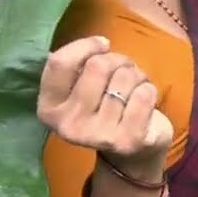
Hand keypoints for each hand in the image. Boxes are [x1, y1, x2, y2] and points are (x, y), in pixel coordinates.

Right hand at [37, 36, 172, 175]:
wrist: (132, 152)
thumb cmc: (104, 106)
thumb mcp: (79, 86)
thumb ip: (78, 63)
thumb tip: (100, 44)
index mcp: (48, 108)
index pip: (60, 62)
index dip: (86, 45)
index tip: (102, 46)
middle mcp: (68, 126)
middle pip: (99, 65)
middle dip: (118, 61)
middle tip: (122, 74)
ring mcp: (97, 136)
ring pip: (125, 77)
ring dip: (136, 76)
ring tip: (132, 92)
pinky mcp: (127, 141)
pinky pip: (144, 93)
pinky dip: (149, 90)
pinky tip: (142, 104)